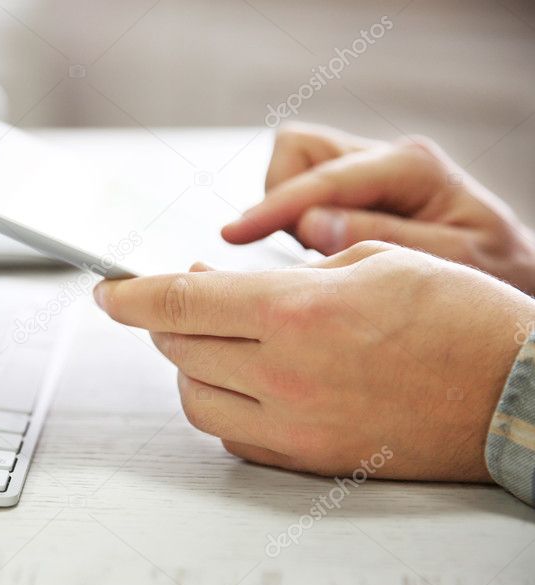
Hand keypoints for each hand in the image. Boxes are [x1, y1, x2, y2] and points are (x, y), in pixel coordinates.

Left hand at [94, 243, 534, 481]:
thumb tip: (219, 281)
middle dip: (166, 318)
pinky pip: (232, 435)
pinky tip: (244, 382)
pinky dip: (222, 405)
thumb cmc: (458, 318)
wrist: (515, 394)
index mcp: (295, 313)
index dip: (130, 294)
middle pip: (179, 347)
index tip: (106, 290)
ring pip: (194, 397)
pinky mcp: (308, 459)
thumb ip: (284, 272)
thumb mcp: (371, 262)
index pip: (179, 302)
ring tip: (214, 341)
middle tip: (182, 298)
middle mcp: (284, 374)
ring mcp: (293, 425)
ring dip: (189, 364)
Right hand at [221, 123, 534, 295]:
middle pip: (298, 151)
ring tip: (315, 256)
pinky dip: (296, 220)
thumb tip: (309, 225)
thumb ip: (380, 240)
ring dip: (286, 211)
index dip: (272, 208)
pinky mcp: (356, 191)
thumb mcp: (453, 264)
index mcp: (412, 168)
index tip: (232, 235)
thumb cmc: (495, 276)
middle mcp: (386, 159)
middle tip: (296, 250)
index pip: (322, 179)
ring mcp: (369, 171)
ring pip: (293, 166)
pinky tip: (324, 253)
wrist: (513, 279)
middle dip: (279, 199)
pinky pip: (302, 191)